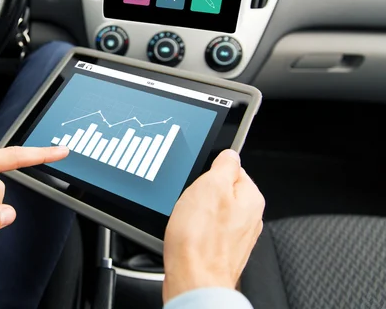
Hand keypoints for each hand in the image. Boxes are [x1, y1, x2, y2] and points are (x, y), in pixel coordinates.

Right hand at [162, 150, 264, 302]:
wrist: (193, 281)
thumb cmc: (200, 239)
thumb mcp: (210, 185)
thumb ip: (224, 165)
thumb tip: (229, 154)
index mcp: (251, 198)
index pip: (232, 168)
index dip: (210, 171)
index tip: (199, 180)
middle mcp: (248, 218)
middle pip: (219, 191)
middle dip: (201, 194)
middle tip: (190, 202)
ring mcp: (235, 236)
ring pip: (210, 212)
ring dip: (195, 213)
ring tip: (187, 222)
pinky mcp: (220, 251)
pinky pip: (204, 231)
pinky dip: (193, 231)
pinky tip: (185, 236)